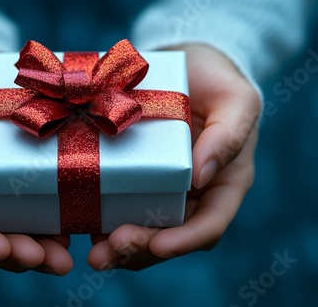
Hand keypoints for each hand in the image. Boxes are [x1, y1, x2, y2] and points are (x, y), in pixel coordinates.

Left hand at [87, 44, 260, 269]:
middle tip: (107, 252)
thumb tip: (201, 175)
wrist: (188, 65)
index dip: (184, 241)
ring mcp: (160, 187)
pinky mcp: (133, 175)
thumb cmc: (218, 82)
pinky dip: (101, 218)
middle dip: (139, 250)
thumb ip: (229, 134)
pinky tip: (80, 221)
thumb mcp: (237, 100)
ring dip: (117, 246)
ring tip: (93, 252)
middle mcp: (191, 194)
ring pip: (141, 229)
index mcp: (222, 184)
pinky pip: (118, 203)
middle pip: (169, 237)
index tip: (157, 246)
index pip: (209, 225)